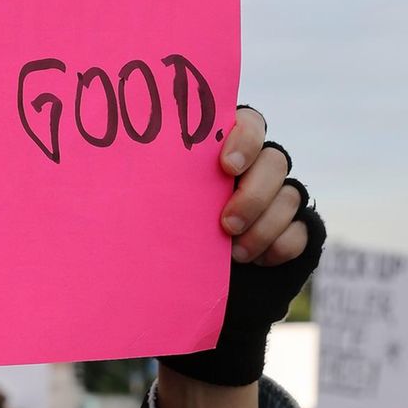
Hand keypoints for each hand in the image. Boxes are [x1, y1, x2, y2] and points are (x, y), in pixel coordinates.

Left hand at [159, 106, 324, 386]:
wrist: (183, 284)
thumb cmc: (159, 229)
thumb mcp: (153, 202)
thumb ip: (149, 179)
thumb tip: (108, 167)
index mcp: (223, 146)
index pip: (249, 123)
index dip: (245, 138)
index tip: (225, 166)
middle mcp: (256, 165)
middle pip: (274, 161)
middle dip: (254, 194)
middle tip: (226, 224)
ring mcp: (278, 197)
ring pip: (291, 195)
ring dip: (263, 226)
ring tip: (235, 254)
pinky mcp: (293, 229)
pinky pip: (299, 233)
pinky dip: (278, 247)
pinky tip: (256, 262)